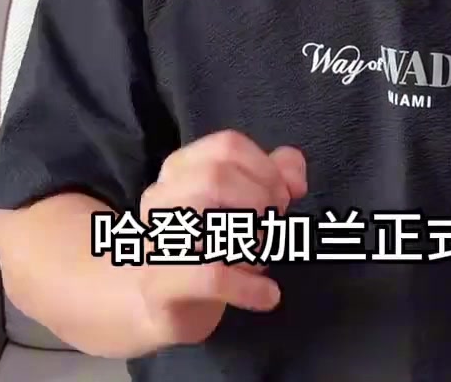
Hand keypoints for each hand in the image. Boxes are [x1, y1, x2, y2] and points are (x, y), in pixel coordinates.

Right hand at [133, 129, 307, 347]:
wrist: (162, 305)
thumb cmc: (208, 248)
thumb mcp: (243, 208)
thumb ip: (273, 178)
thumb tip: (294, 176)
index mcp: (181, 169)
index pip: (227, 145)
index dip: (266, 168)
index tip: (286, 197)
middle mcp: (161, 196)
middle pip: (216, 175)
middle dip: (260, 200)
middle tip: (274, 227)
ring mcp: (156, 239)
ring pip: (203, 215)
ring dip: (250, 238)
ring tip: (262, 258)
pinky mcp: (160, 284)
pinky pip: (210, 276)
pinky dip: (249, 286)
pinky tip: (269, 294)